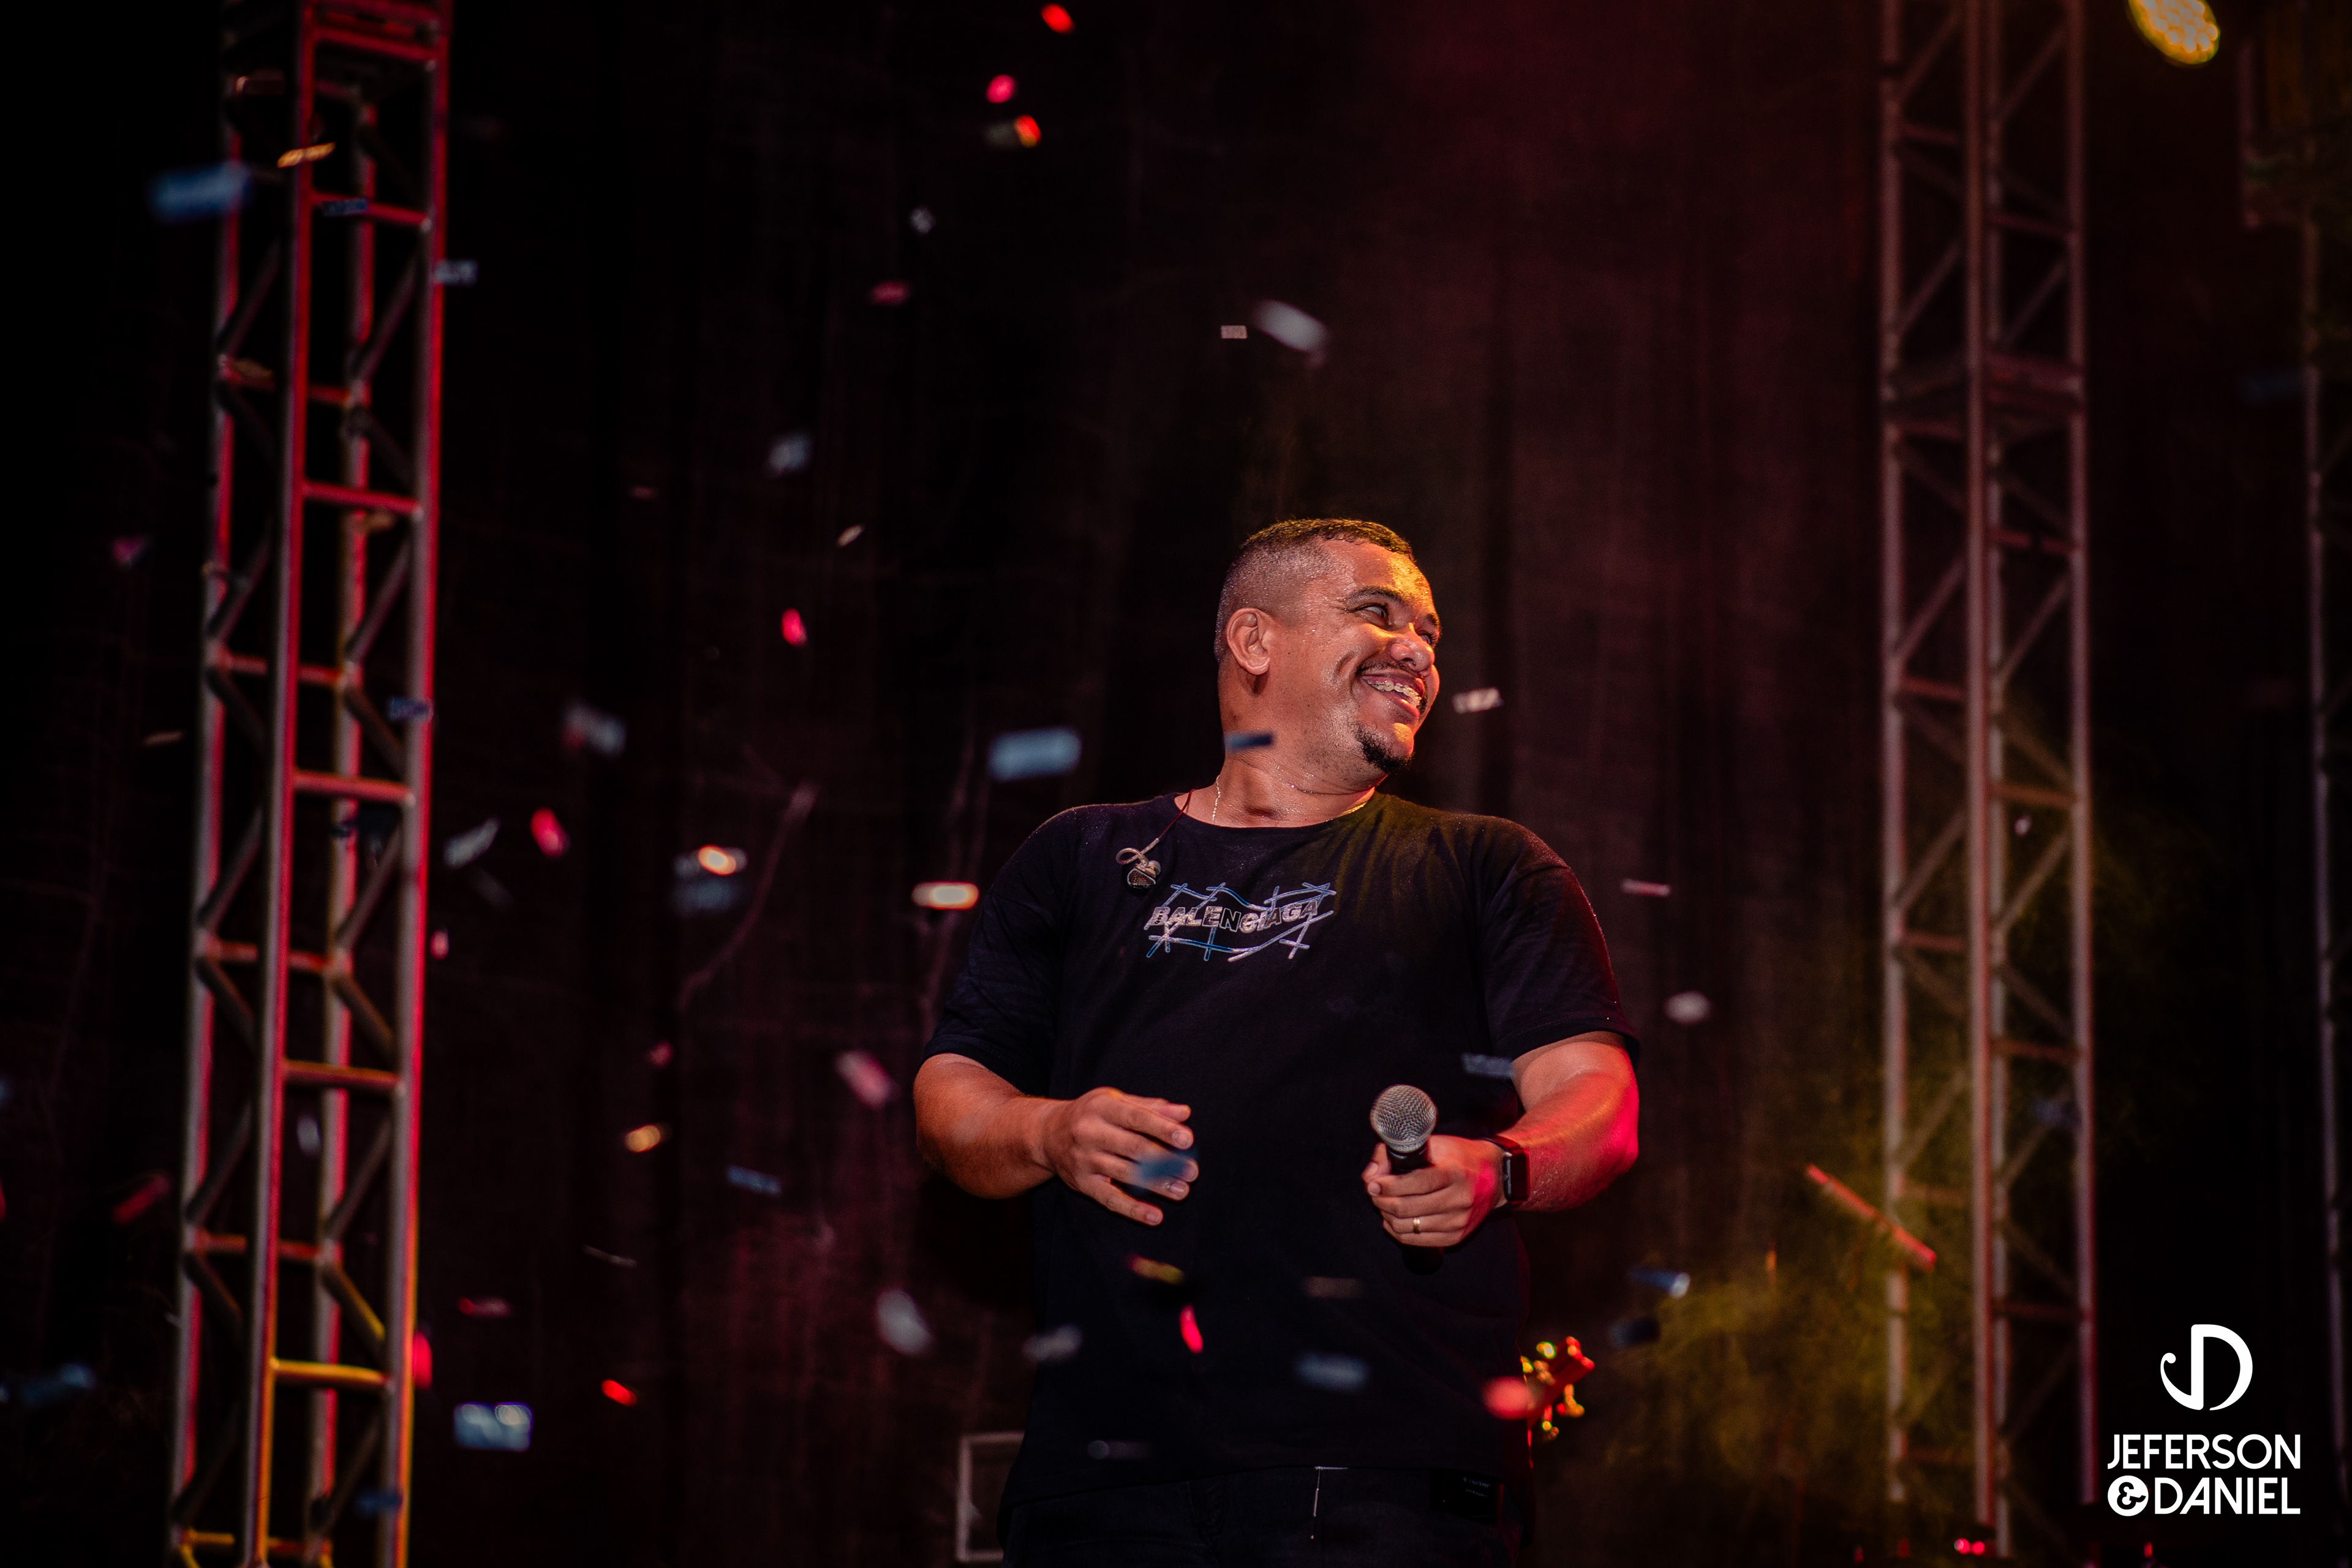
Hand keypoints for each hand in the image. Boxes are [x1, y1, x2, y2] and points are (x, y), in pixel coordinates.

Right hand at [1035, 1087, 1195, 1225]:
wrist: (1046, 1134)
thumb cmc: (1092, 1115)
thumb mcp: (1116, 1102)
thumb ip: (1150, 1107)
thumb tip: (1185, 1113)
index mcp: (1102, 1107)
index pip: (1136, 1117)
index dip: (1162, 1128)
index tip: (1187, 1139)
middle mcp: (1090, 1133)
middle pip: (1133, 1148)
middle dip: (1165, 1161)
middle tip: (1192, 1171)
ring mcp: (1084, 1160)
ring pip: (1125, 1174)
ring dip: (1156, 1185)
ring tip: (1182, 1191)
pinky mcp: (1082, 1184)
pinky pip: (1110, 1199)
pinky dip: (1133, 1209)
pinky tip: (1155, 1216)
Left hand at [1362, 1135, 1500, 1246]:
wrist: (1496, 1176)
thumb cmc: (1460, 1157)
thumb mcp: (1433, 1144)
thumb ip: (1398, 1153)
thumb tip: (1372, 1173)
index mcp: (1454, 1173)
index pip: (1416, 1184)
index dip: (1390, 1185)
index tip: (1373, 1183)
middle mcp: (1459, 1200)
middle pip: (1408, 1208)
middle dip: (1382, 1200)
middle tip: (1373, 1191)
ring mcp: (1458, 1221)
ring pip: (1408, 1227)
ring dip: (1387, 1216)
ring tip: (1383, 1203)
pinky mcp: (1456, 1236)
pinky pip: (1416, 1240)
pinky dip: (1398, 1231)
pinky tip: (1392, 1218)